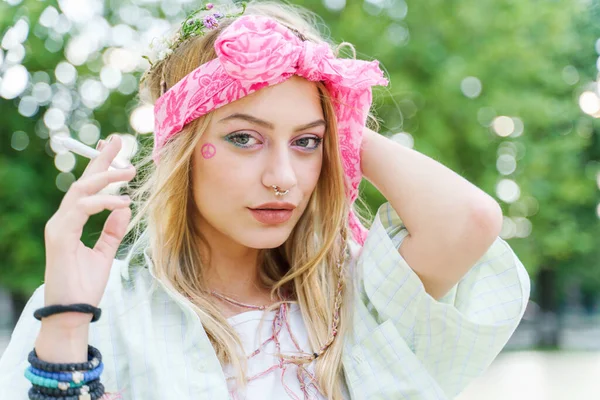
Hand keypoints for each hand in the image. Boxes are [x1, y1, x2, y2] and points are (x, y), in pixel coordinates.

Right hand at [42, 135, 136, 329]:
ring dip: (106, 177)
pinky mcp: (59, 235)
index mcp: (72, 222)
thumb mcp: (105, 252)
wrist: (74, 312)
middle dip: (101, 160)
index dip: (100, 168)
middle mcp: (63, 219)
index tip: (115, 150)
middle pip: (81, 181)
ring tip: (130, 170)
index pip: (86, 188)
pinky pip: (81, 209)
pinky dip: (103, 202)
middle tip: (119, 141)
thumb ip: (112, 229)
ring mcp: (59, 226)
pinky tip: (123, 201)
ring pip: (80, 190)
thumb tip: (124, 206)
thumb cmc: (86, 285)